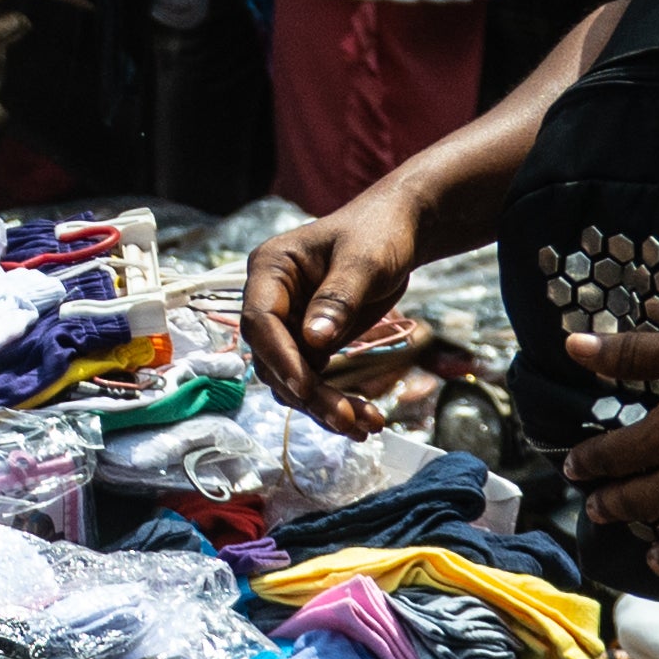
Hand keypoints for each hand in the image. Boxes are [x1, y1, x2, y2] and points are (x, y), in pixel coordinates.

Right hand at [239, 188, 436, 420]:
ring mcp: (289, 324)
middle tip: (347, 420)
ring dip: (324, 406)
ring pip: (292, 379)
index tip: (306, 387)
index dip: (280, 357)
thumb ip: (338, 298)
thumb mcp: (363, 261)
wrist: (398, 232)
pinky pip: (314, 381)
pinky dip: (336, 402)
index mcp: (270, 269)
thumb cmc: (378, 233)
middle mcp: (271, 300)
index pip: (260, 321)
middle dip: (308, 394)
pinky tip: (366, 420)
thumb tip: (315, 340)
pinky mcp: (309, 343)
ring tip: (367, 427)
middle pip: (274, 359)